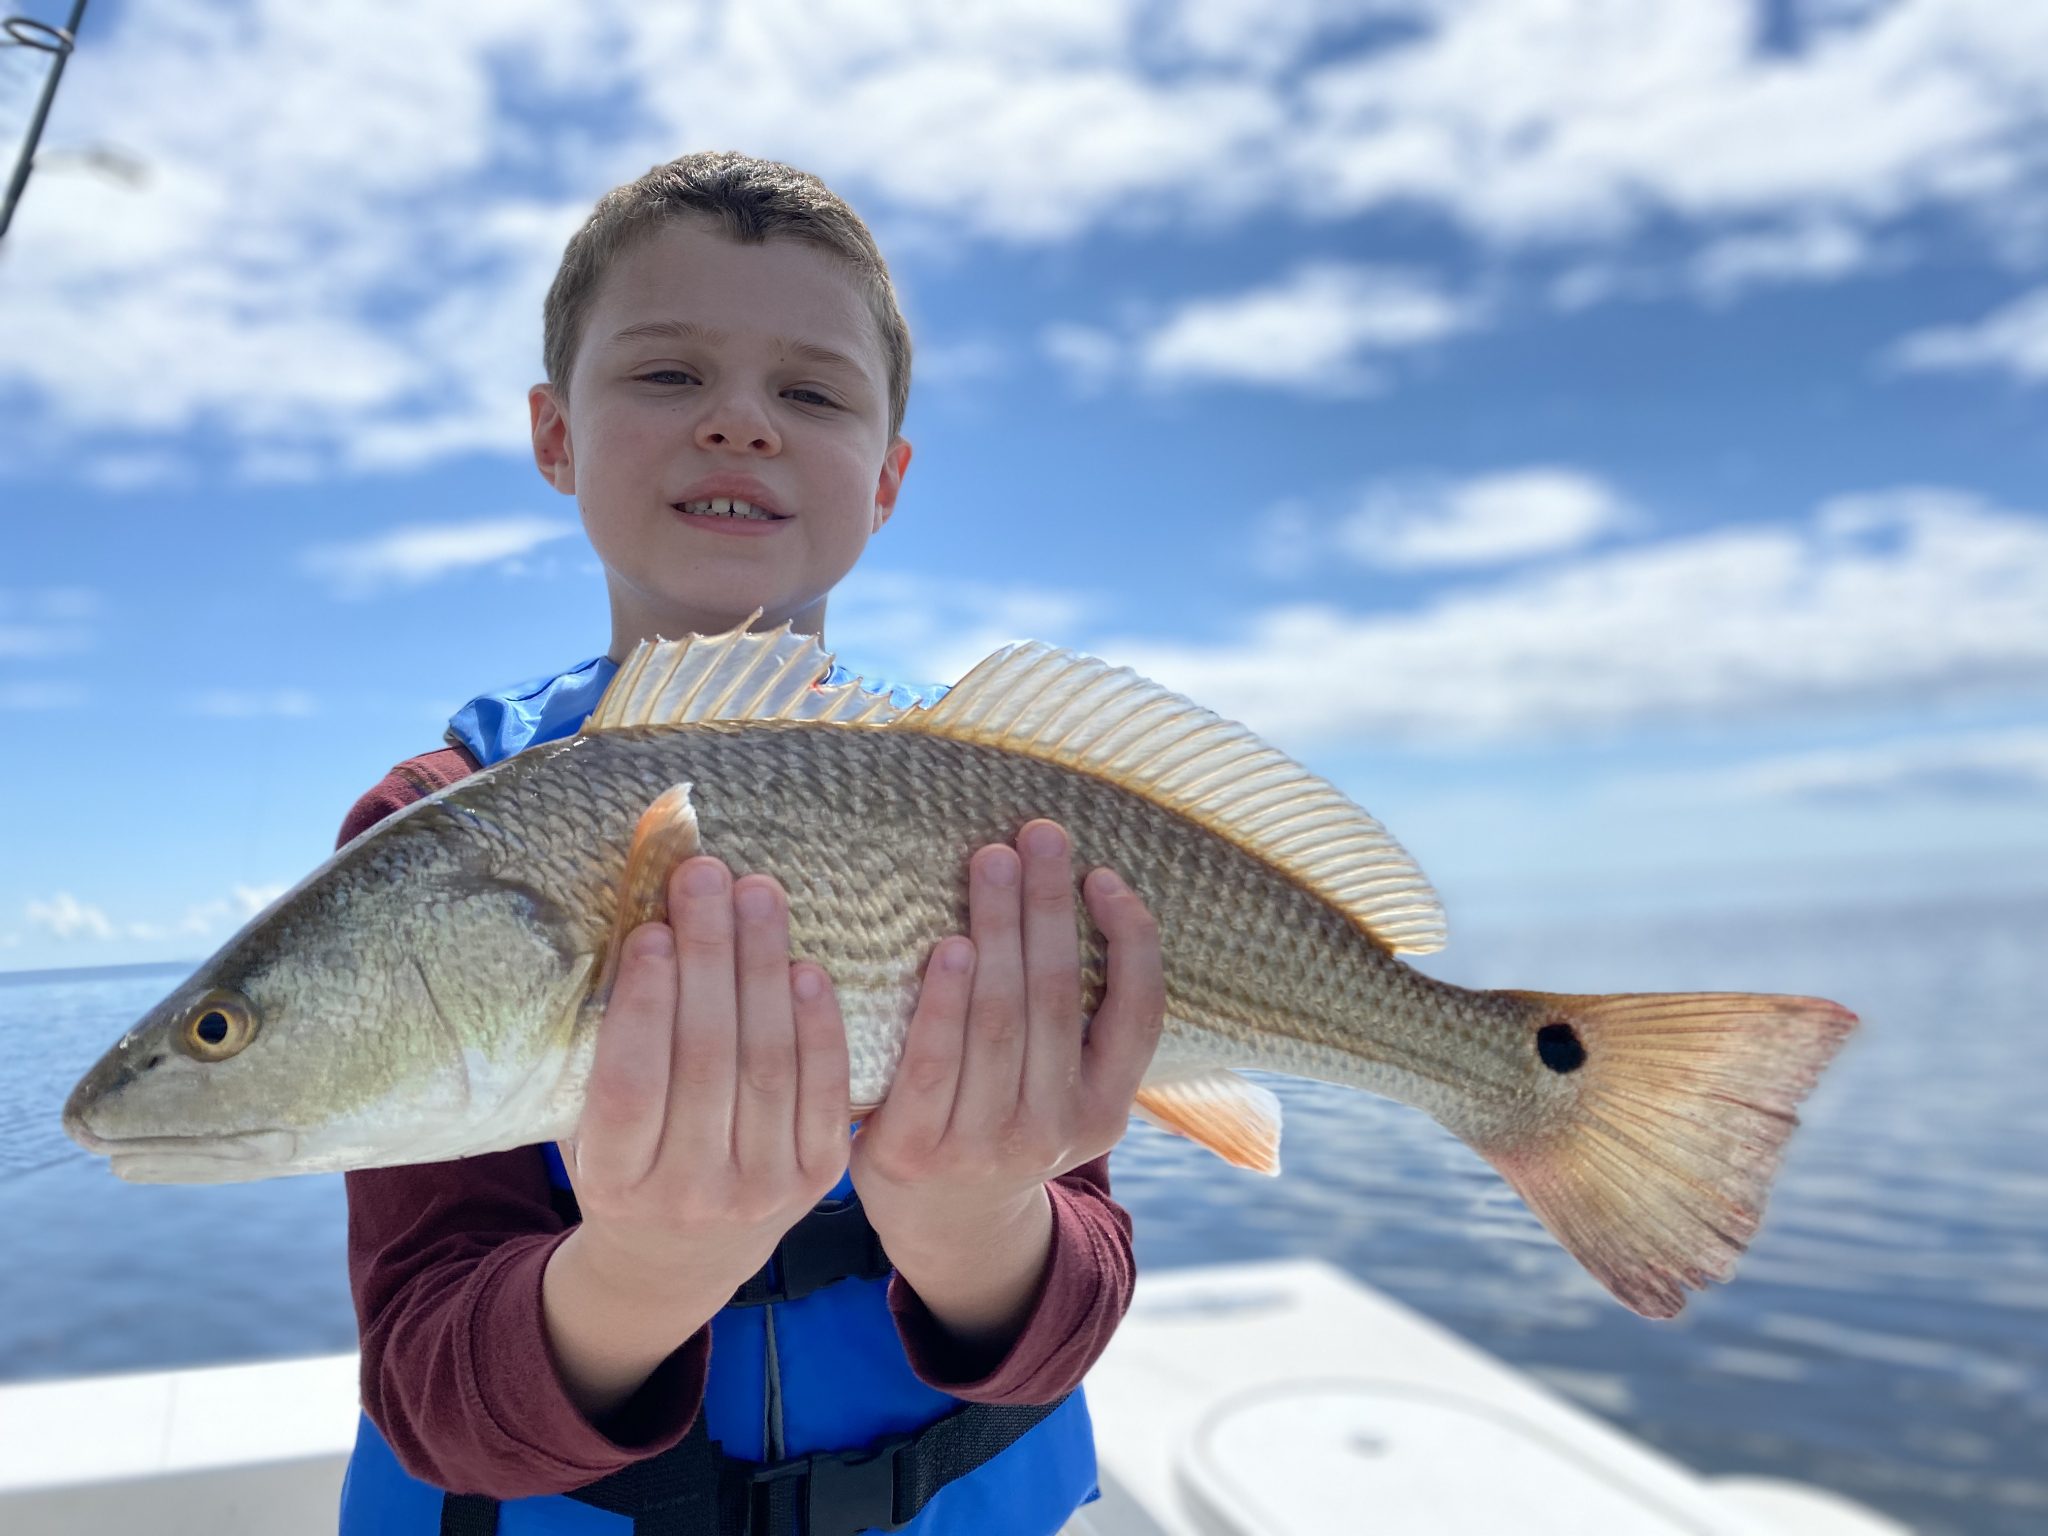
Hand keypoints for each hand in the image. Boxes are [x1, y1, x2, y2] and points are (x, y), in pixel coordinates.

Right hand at [561, 856, 851, 1305]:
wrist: (676, 1264)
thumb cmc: (622, 1171)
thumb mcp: (588, 1133)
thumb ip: (603, 1058)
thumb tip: (635, 934)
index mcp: (618, 1184)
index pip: (632, 1087)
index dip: (645, 1008)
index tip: (652, 932)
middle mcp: (693, 1193)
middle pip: (707, 1060)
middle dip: (709, 958)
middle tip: (706, 877)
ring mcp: (764, 1189)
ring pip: (768, 1064)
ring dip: (763, 969)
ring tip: (756, 894)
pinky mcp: (818, 1177)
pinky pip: (825, 1089)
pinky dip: (818, 1024)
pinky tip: (804, 965)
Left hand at [848, 819, 1165, 1255]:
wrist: (943, 1224)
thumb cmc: (1006, 1121)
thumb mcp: (1066, 1092)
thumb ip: (1076, 1022)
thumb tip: (1080, 893)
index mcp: (1106, 1109)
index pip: (1138, 1015)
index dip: (1128, 941)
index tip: (1103, 874)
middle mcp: (1055, 1129)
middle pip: (1055, 998)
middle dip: (1048, 906)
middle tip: (1038, 834)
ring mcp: (986, 1145)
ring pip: (998, 1020)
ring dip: (998, 929)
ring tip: (991, 860)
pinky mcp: (917, 1150)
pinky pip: (933, 1062)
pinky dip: (942, 1000)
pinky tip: (948, 944)